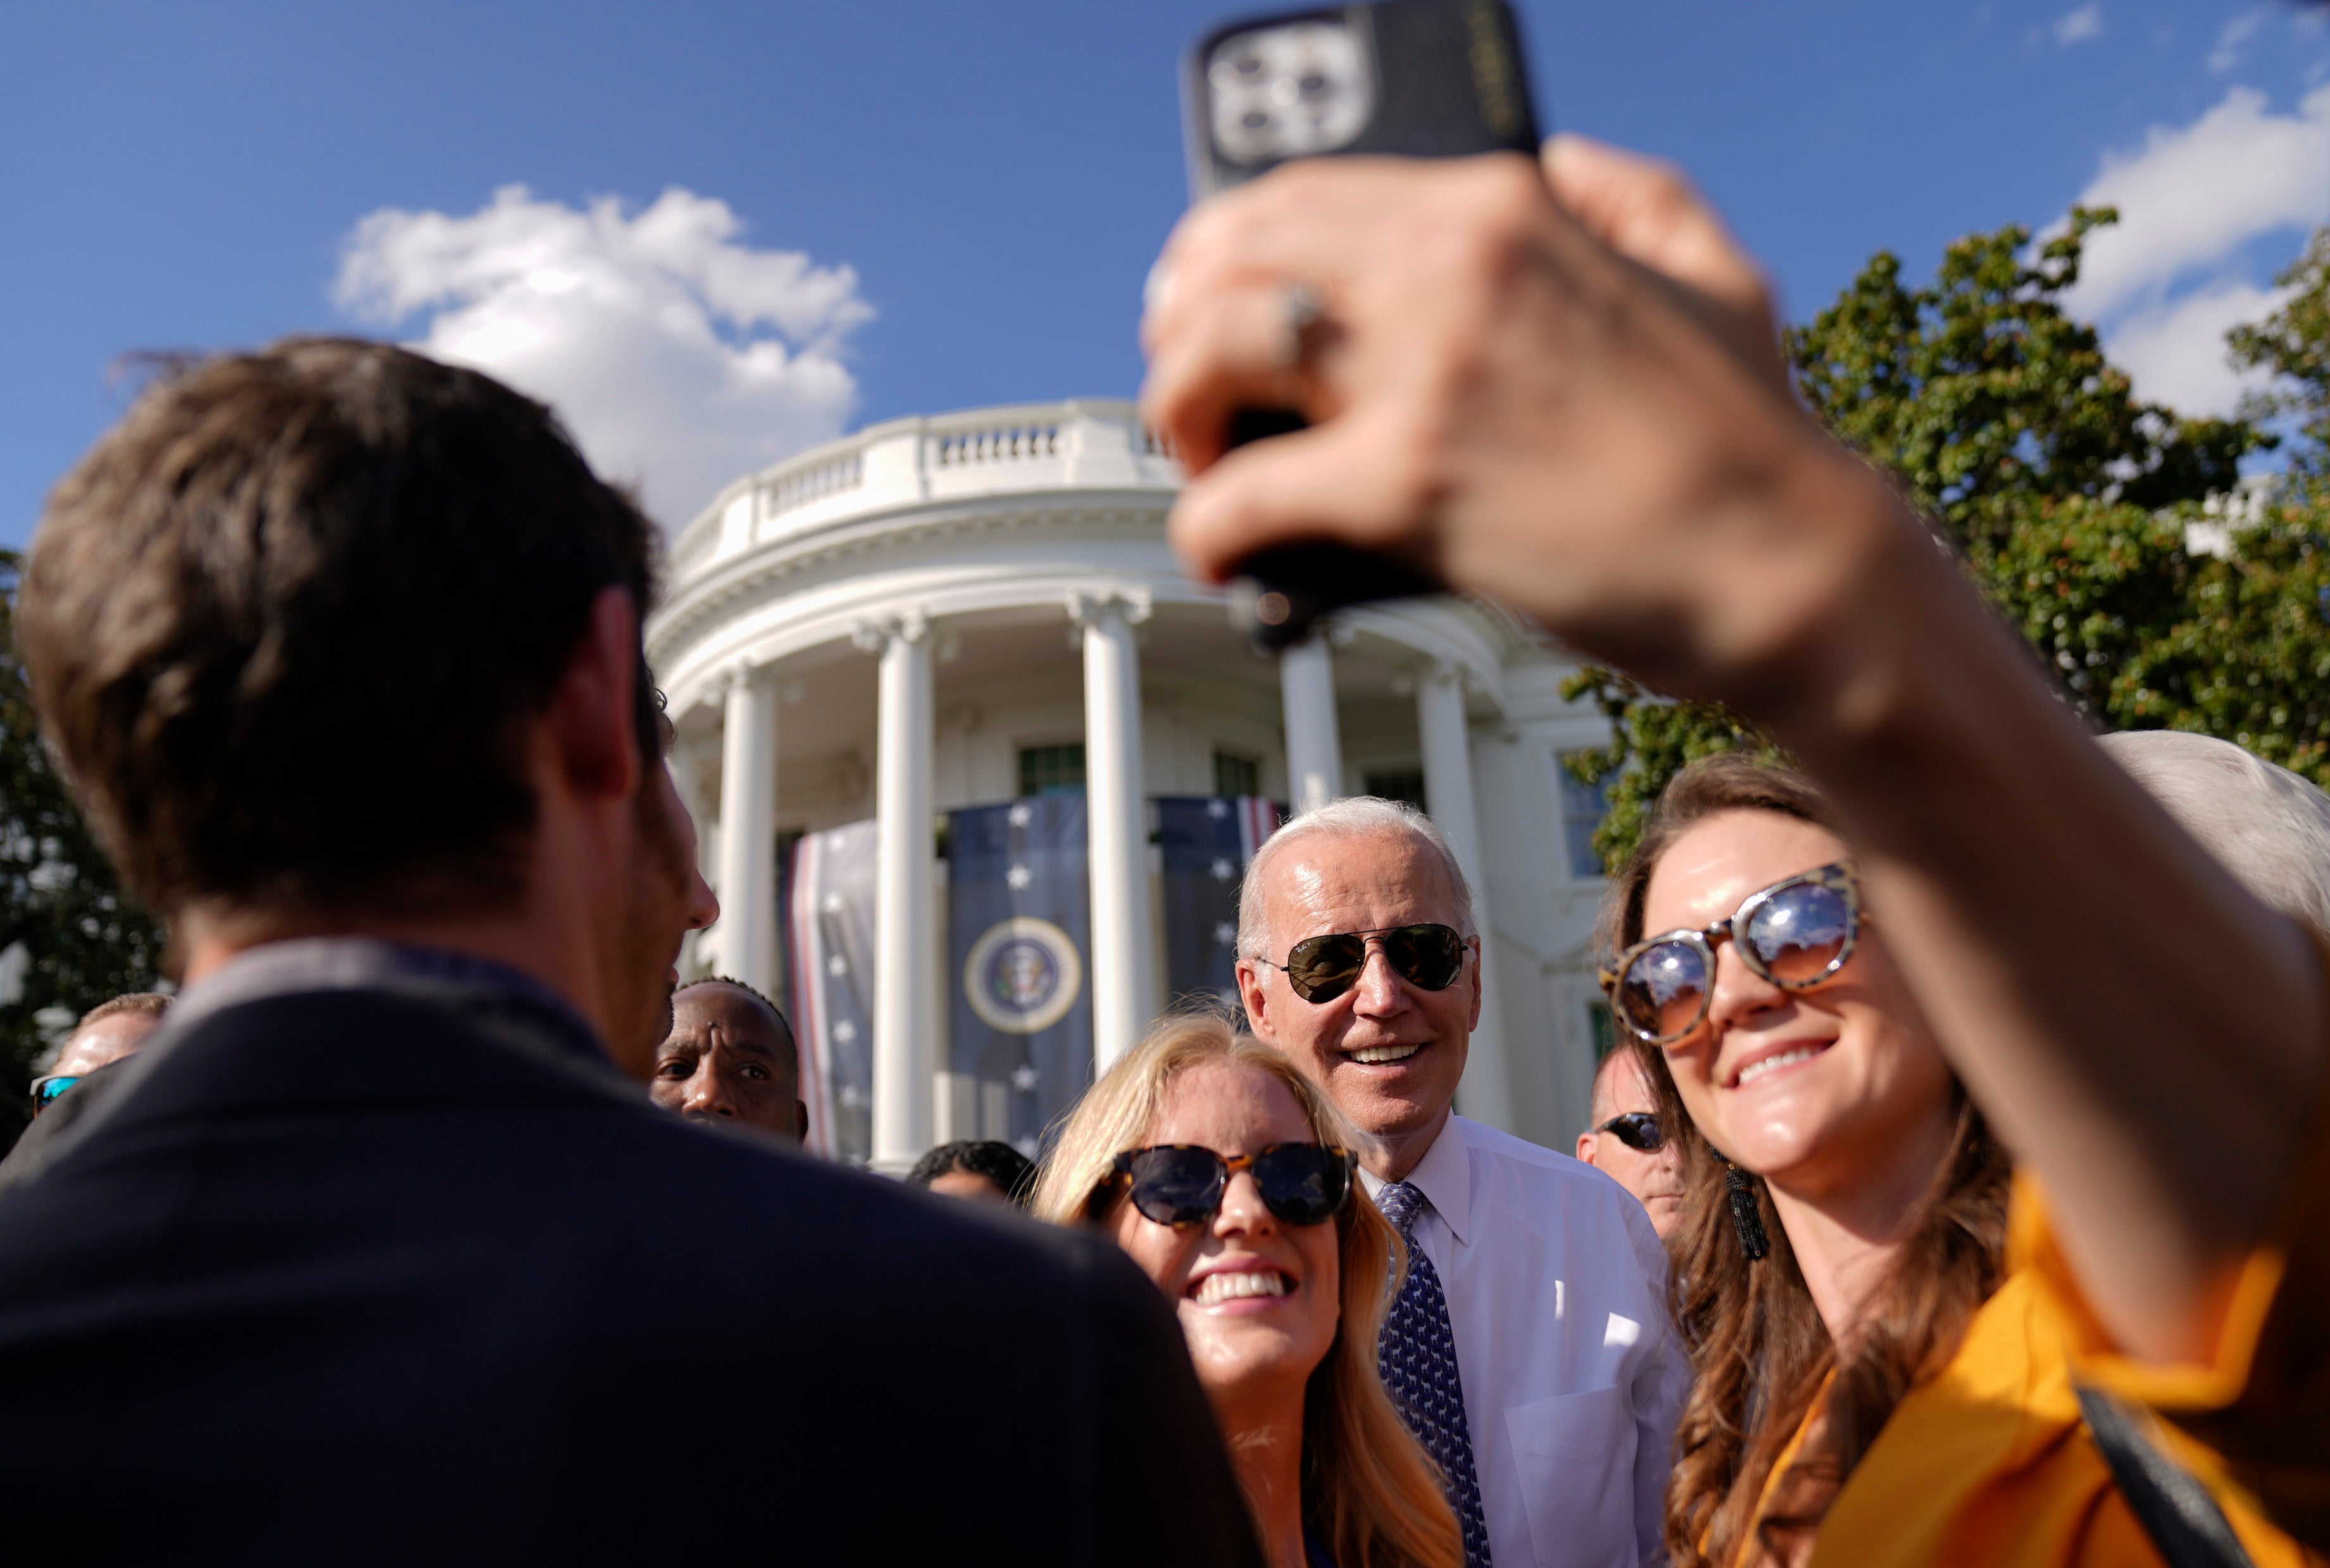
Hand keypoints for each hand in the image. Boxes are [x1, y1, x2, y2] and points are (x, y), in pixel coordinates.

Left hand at [1140, 137, 1910, 708]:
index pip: (1300, 195)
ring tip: (1203, 468)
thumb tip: (1561, 159)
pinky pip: (1240, 497)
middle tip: (1190, 396)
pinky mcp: (1404, 487)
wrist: (1789, 568)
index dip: (1223, 254)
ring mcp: (1423, 374)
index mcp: (1501, 207)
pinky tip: (1224, 558)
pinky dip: (1205, 531)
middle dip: (1179, 329)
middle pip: (1231, 260)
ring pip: (1210, 355)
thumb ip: (1624, 191)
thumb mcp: (1708, 267)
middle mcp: (1448, 265)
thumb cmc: (1751, 442)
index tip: (1204, 305)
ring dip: (1177, 415)